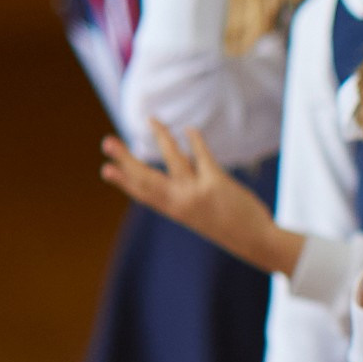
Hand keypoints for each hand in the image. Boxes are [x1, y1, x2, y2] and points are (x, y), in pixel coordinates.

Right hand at [101, 121, 300, 277]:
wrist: (256, 242)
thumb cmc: (229, 226)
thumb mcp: (200, 213)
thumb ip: (187, 189)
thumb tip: (182, 158)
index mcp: (176, 211)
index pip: (143, 194)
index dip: (124, 181)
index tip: (106, 169)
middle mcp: (182, 202)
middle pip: (147, 177)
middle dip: (126, 159)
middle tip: (107, 141)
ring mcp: (197, 192)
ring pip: (174, 159)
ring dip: (161, 136)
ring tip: (151, 119)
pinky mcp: (216, 182)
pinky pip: (202, 155)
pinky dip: (195, 140)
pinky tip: (188, 129)